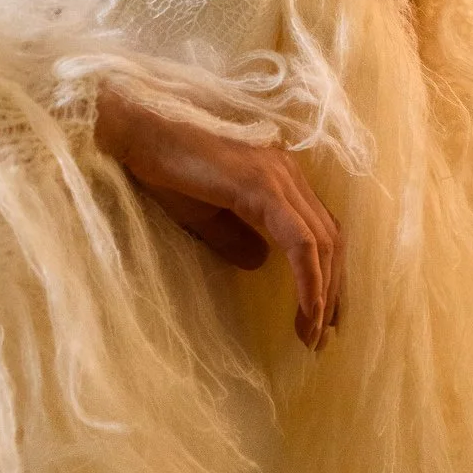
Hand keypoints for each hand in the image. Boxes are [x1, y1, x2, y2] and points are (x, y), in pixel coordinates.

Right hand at [96, 87, 343, 350]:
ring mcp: (278, 177)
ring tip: (312, 334)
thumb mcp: (205, 216)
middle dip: (333, 291)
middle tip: (322, 337)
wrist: (139, 135)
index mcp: (279, 178)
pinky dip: (310, 279)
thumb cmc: (164, 171)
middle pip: (331, 238)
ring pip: (323, 242)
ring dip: (324, 293)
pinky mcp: (262, 186)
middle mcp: (288, 174)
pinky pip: (300, 241)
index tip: (322, 319)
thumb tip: (260, 263)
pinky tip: (307, 310)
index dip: (329, 275)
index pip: (321, 230)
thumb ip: (236, 237)